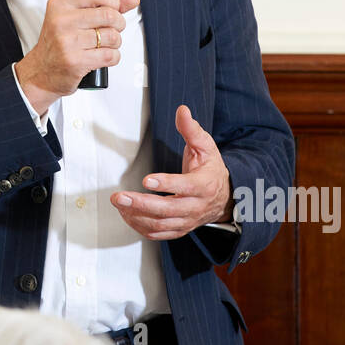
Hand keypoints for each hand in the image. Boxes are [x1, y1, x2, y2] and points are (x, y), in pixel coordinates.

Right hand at [14, 0, 139, 115]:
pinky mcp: (75, 61)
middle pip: (109, 14)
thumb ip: (103, 6)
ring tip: (104, 44)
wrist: (40, 72)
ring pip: (112, 36)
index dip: (113, 0)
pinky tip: (101, 56)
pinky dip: (113, 57)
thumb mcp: (72, 17)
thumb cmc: (57, 43)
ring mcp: (67, 42)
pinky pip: (110, 56)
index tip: (113, 8)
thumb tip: (132, 0)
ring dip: (115, 42)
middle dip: (119, 23)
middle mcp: (61, 21)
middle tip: (112, 29)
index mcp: (60, 4)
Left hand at [110, 105, 231, 238]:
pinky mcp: (180, 229)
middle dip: (141, 204)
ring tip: (119, 204)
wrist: (225, 196)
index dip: (166, 184)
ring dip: (136, 216)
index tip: (146, 179)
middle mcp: (196, 206)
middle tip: (120, 196)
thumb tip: (182, 111)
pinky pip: (159, 233)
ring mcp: (188, 220)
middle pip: (168, 210)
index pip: (185, 186)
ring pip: (161, 224)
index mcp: (204, 184)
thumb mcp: (206, 146)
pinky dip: (141, 227)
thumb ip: (191, 129)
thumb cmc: (211, 169)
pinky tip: (127, 215)